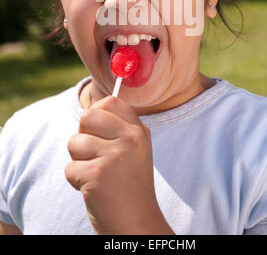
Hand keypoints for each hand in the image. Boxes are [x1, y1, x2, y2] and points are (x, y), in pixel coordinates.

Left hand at [65, 95, 173, 234]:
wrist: (136, 223)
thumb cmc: (129, 185)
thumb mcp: (135, 149)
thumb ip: (118, 127)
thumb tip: (89, 109)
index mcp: (139, 130)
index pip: (110, 101)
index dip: (96, 114)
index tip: (98, 132)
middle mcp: (130, 139)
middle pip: (87, 117)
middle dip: (82, 136)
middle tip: (95, 156)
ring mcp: (114, 156)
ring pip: (74, 142)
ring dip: (78, 161)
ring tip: (96, 174)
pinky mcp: (97, 175)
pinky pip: (70, 168)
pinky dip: (75, 181)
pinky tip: (93, 189)